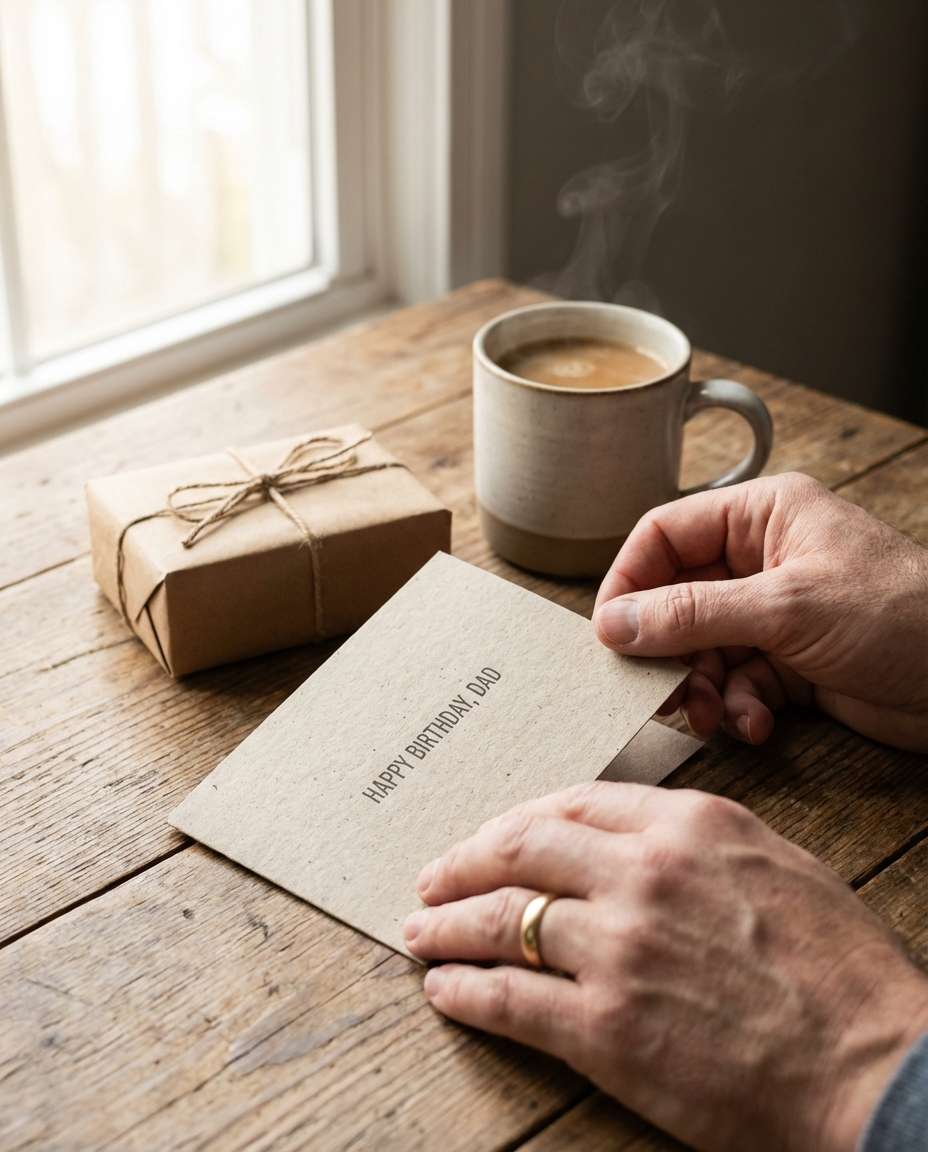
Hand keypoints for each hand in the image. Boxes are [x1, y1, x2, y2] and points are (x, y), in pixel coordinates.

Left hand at [405, 782, 927, 1151]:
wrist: (874, 1066)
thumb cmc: (838, 968)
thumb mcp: (774, 864)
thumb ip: (694, 841)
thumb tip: (626, 840)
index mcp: (687, 826)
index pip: (570, 806)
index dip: (514, 821)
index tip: (489, 837)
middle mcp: (643, 874)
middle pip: (520, 851)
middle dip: (462, 864)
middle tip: (432, 878)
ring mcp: (619, 949)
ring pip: (502, 920)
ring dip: (447, 926)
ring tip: (419, 932)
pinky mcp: (606, 1029)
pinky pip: (509, 998)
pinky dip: (465, 991)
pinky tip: (445, 990)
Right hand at [592, 473, 927, 750]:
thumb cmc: (901, 617)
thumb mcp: (785, 609)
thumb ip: (692, 614)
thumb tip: (614, 622)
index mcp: (762, 516)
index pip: (665, 534)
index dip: (629, 580)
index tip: (608, 632)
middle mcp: (762, 559)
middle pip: (677, 598)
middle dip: (667, 649)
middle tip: (657, 688)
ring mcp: (776, 612)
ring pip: (701, 648)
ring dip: (701, 687)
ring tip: (712, 715)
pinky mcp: (792, 662)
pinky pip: (737, 682)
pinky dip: (739, 708)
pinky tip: (757, 725)